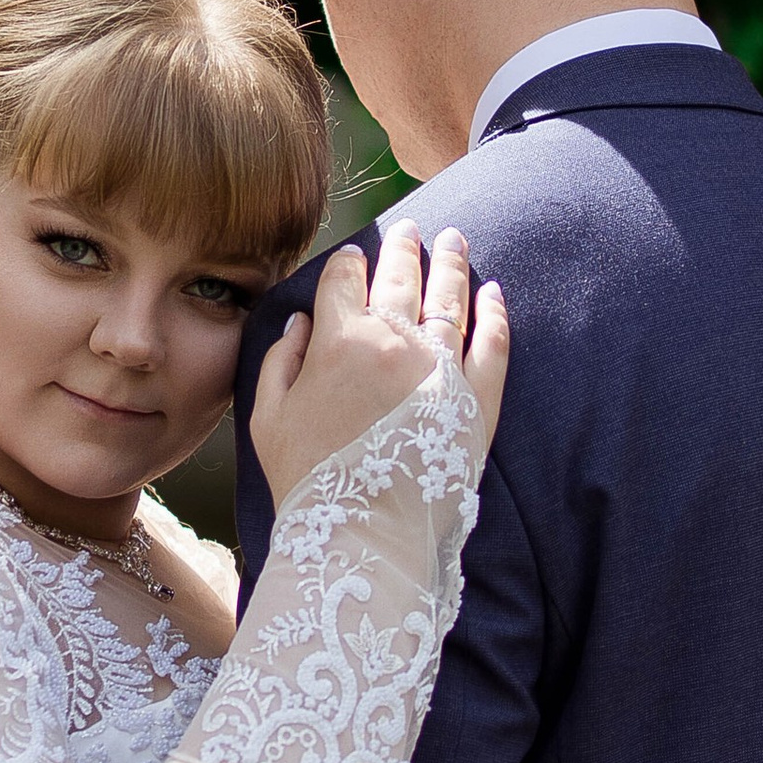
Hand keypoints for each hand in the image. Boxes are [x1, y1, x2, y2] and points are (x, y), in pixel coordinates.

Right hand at [249, 224, 507, 504]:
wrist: (364, 536)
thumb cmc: (309, 482)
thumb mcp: (268, 420)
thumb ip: (279, 362)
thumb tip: (301, 323)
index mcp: (338, 341)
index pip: (343, 279)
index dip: (346, 262)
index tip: (352, 256)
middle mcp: (392, 342)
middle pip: (400, 275)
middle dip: (402, 245)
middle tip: (409, 226)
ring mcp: (439, 366)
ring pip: (449, 297)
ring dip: (451, 262)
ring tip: (454, 239)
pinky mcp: (476, 398)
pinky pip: (492, 342)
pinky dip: (494, 312)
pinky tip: (493, 292)